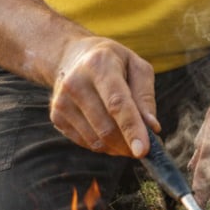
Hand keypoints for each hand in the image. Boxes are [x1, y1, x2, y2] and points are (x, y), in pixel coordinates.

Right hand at [49, 35, 158, 156]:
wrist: (71, 57)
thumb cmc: (113, 62)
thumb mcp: (137, 67)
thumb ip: (145, 96)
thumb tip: (152, 127)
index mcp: (99, 65)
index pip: (117, 103)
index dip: (131, 128)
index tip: (144, 151)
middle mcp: (75, 83)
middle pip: (106, 127)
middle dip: (128, 144)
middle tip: (146, 148)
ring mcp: (62, 102)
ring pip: (96, 141)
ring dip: (118, 147)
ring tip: (129, 138)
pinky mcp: (56, 117)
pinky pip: (86, 143)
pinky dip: (104, 145)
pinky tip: (110, 132)